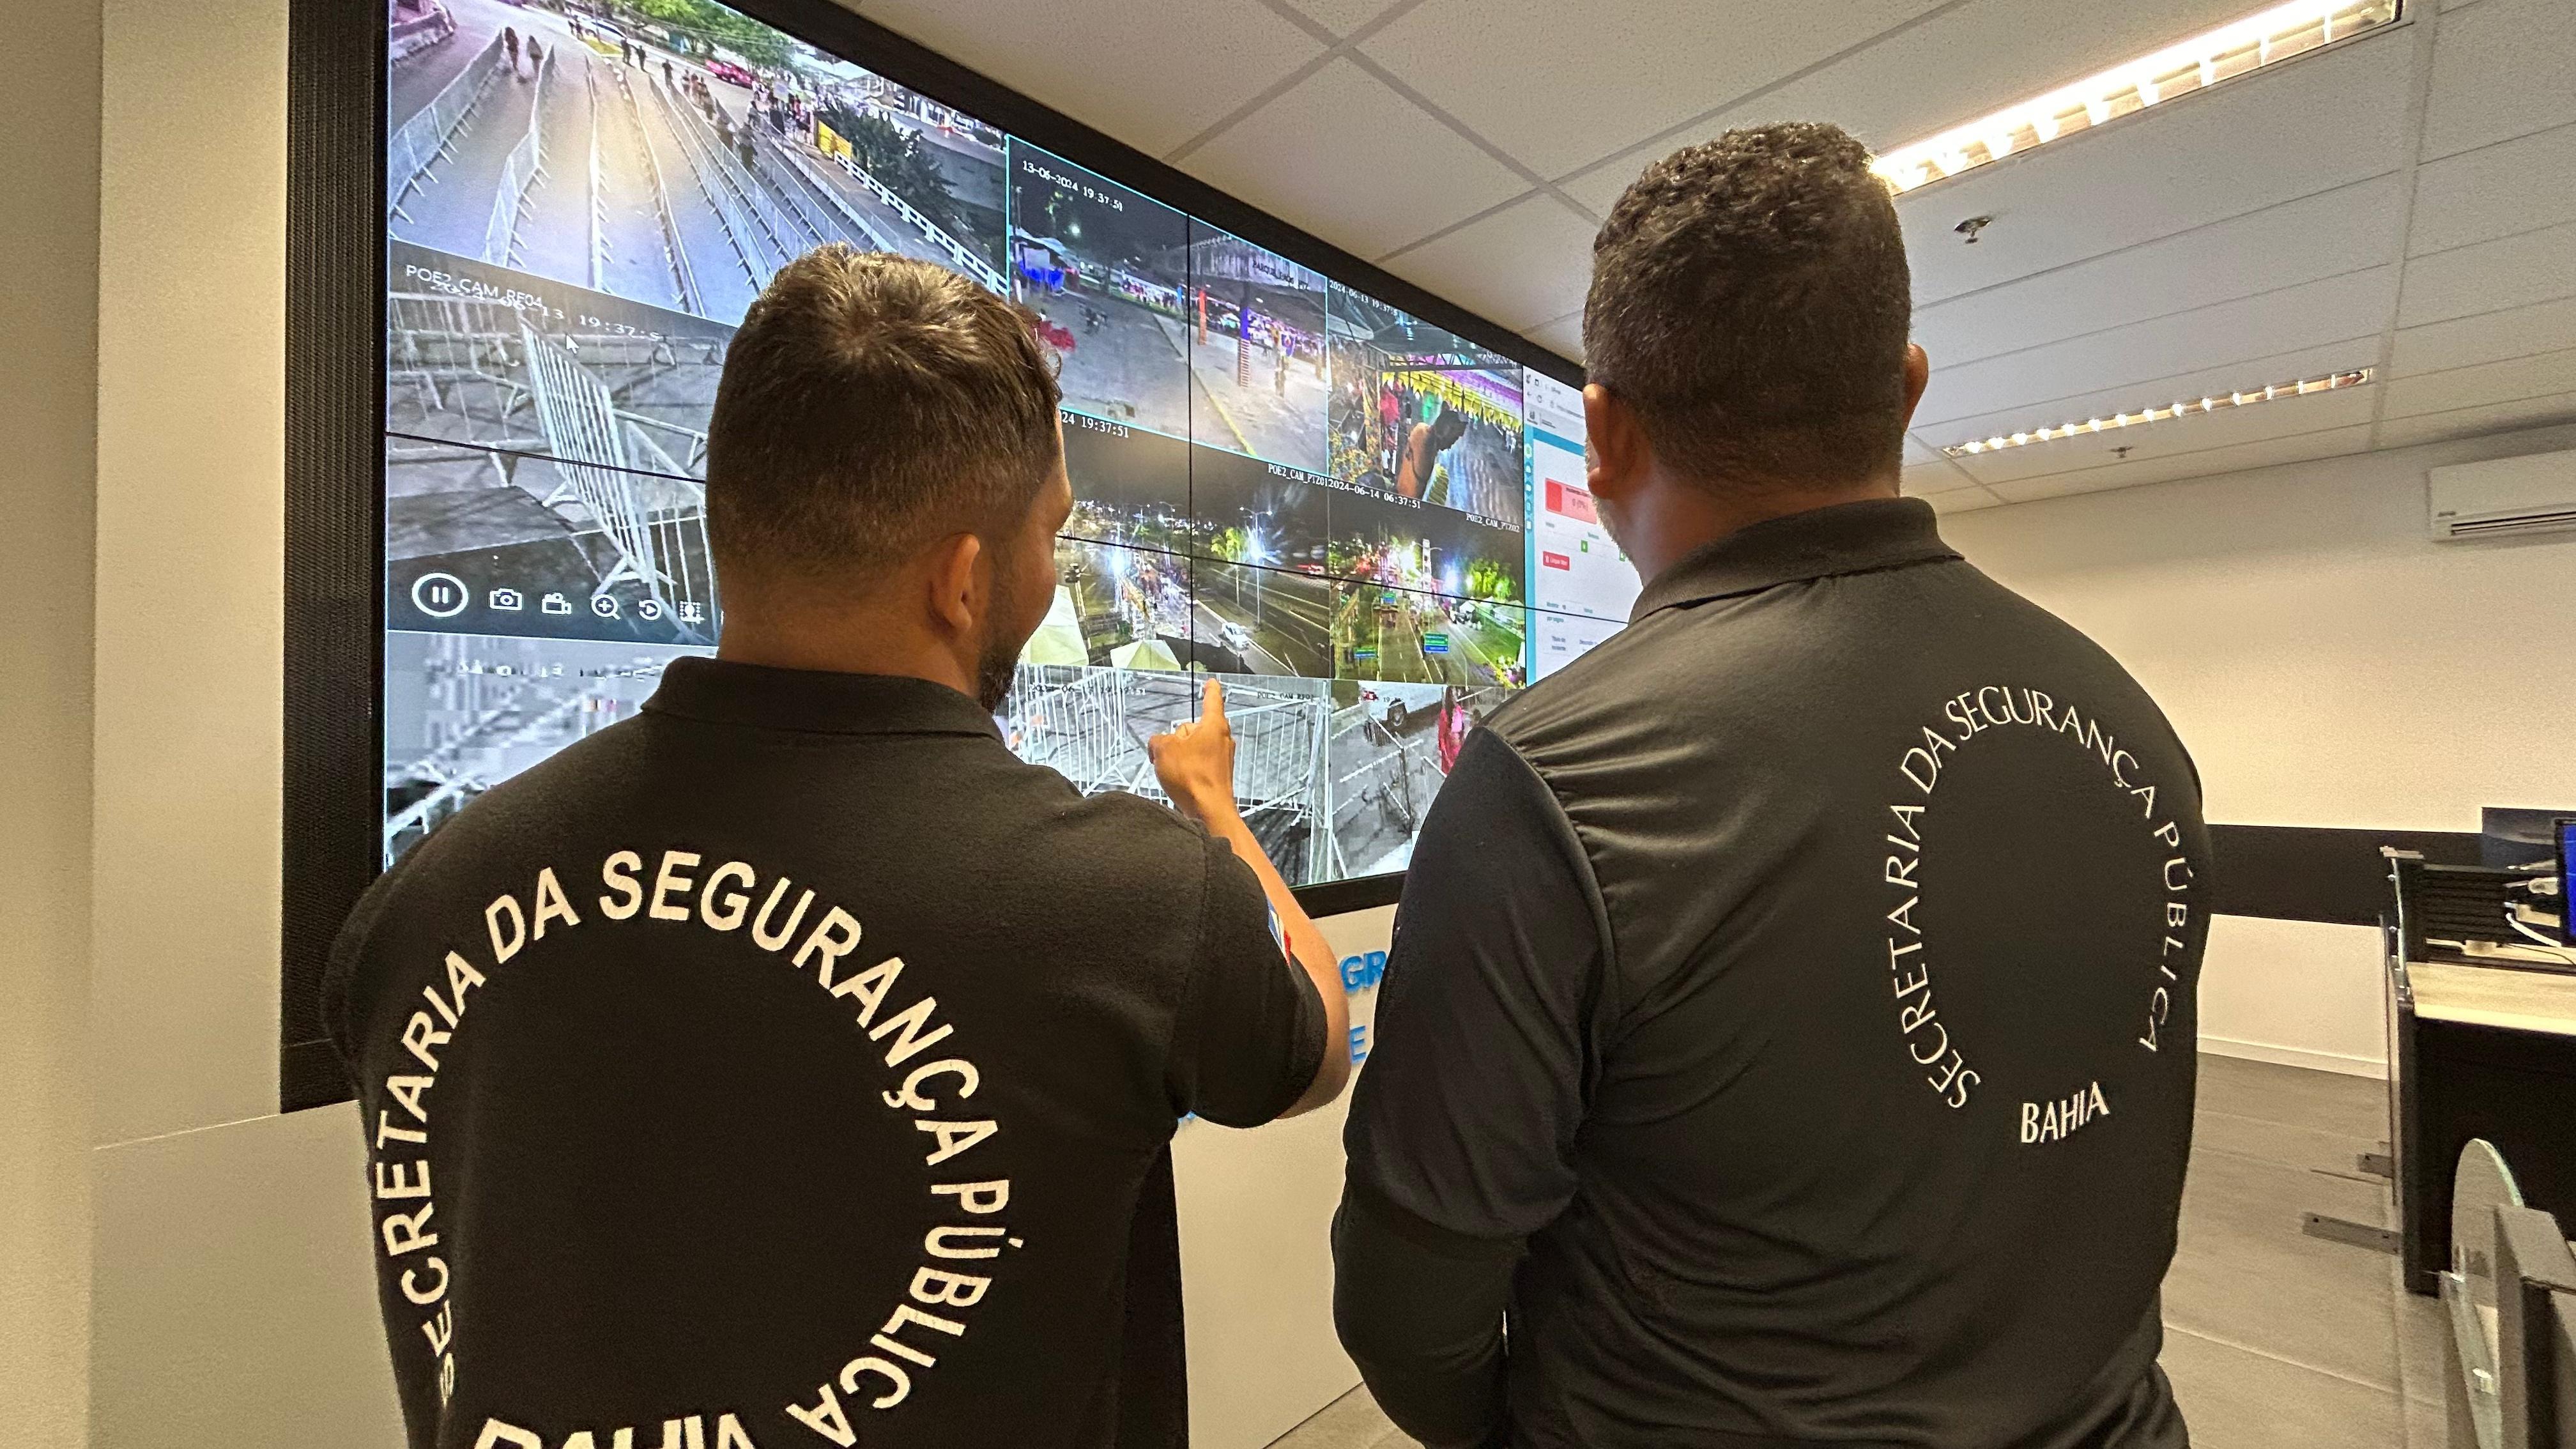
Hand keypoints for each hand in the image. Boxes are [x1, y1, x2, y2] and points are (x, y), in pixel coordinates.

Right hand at [1150, 678, 1237, 822]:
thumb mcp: (1163, 749)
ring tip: (1176, 772)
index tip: (1211, 683)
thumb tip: (1159, 744)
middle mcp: (1222, 739)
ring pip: (1194, 748)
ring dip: (1181, 757)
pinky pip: (1197, 765)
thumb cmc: (1193, 778)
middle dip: (1179, 738)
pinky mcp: (1218, 775)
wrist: (1209, 810)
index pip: (1212, 700)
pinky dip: (1187, 771)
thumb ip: (1157, 739)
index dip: (1210, 690)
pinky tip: (1181, 782)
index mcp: (1214, 725)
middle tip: (1171, 753)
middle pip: (1194, 728)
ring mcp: (1222, 758)